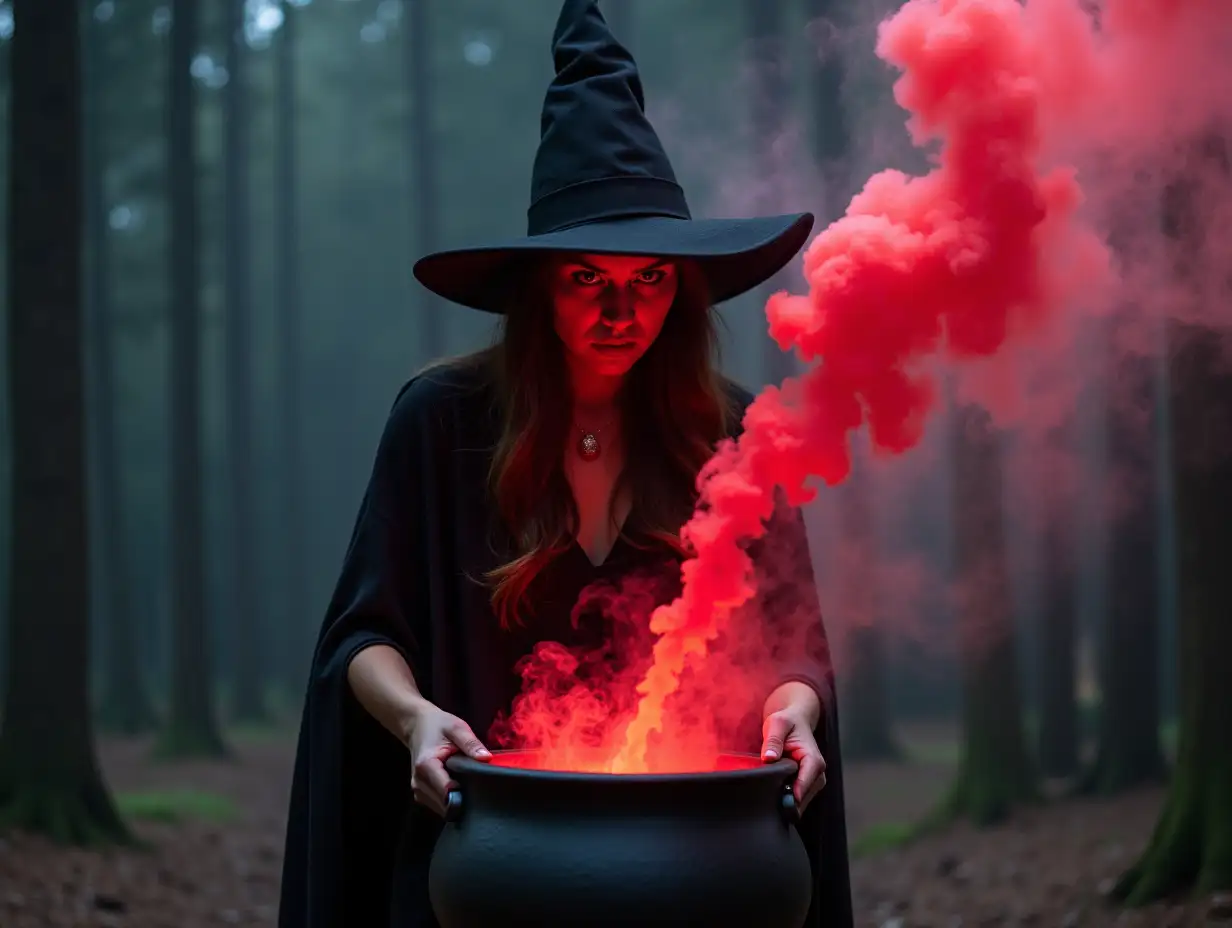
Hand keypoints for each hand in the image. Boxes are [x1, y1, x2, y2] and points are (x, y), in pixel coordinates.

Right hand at [404, 701, 490, 816]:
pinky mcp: (420, 793)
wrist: (416, 725)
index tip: (479, 788)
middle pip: (445, 803)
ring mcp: (417, 790)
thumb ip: (471, 743)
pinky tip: (458, 787)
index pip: (447, 791)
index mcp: (426, 766)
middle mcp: (418, 782)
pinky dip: (449, 800)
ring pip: (441, 808)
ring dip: (456, 801)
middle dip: (463, 798)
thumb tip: (486, 759)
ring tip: (467, 785)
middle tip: (477, 786)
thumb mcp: (457, 727)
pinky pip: (438, 805)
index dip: (465, 793)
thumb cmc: (437, 725)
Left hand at [761, 706, 826, 813]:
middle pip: (803, 797)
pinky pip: (796, 798)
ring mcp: (812, 780)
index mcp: (813, 759)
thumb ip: (773, 740)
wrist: (795, 719)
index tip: (776, 799)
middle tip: (766, 797)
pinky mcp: (805, 784)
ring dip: (785, 800)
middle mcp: (817, 773)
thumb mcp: (777, 723)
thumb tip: (769, 757)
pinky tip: (774, 793)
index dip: (790, 795)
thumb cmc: (787, 721)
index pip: (805, 785)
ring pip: (800, 802)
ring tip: (769, 794)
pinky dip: (785, 798)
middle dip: (786, 800)